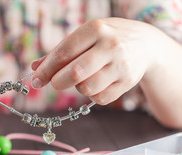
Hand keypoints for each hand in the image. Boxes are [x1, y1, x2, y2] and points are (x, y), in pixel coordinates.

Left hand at [31, 18, 159, 104]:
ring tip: (84, 77)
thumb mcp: (85, 37)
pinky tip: (98, 83)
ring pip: (87, 88)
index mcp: (95, 29)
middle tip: (55, 83)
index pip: (64, 53)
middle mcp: (110, 45)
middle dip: (58, 82)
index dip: (46, 70)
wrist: (146, 44)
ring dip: (79, 87)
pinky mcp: (128, 82)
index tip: (35, 80)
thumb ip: (61, 51)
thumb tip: (35, 67)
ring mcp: (121, 65)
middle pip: (75, 73)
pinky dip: (93, 95)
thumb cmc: (106, 39)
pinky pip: (100, 99)